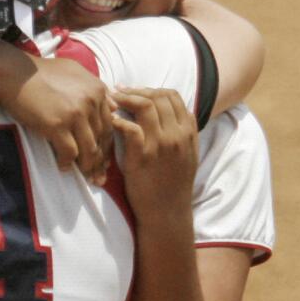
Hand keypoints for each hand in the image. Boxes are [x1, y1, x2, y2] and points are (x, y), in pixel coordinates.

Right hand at [2, 56, 113, 182]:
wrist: (15, 74)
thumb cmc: (41, 71)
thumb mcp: (75, 71)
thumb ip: (97, 87)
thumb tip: (114, 106)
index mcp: (97, 90)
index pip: (110, 123)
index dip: (107, 143)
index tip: (103, 156)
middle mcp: (90, 102)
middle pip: (102, 138)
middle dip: (100, 158)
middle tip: (97, 172)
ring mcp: (74, 114)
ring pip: (89, 148)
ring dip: (87, 165)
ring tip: (84, 174)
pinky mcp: (56, 125)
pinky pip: (69, 151)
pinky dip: (67, 162)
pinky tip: (63, 166)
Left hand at [109, 87, 197, 220]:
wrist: (168, 211)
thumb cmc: (172, 183)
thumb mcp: (187, 154)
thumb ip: (181, 131)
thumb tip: (164, 110)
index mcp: (188, 132)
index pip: (172, 96)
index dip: (151, 89)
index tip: (134, 91)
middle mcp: (177, 135)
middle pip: (157, 96)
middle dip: (135, 90)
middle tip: (117, 93)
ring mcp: (161, 144)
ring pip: (145, 106)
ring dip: (124, 99)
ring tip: (111, 102)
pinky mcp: (143, 156)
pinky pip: (130, 128)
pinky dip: (118, 120)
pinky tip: (110, 121)